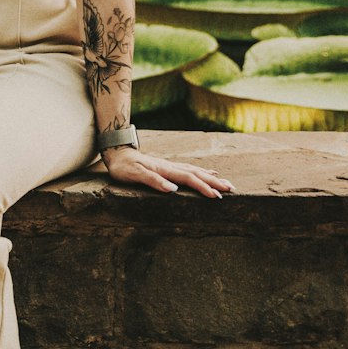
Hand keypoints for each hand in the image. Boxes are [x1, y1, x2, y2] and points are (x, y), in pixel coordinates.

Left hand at [102, 147, 233, 198]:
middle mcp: (170, 167)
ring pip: (196, 171)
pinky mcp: (168, 167)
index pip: (188, 178)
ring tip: (226, 183)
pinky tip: (209, 173)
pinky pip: (190, 170)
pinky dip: (202, 172)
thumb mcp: (134, 175)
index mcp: (164, 170)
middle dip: (214, 182)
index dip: (203, 187)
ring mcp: (170, 166)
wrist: (117, 152)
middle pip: (197, 173)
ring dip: (211, 177)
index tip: (216, 196)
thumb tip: (173, 190)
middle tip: (231, 189)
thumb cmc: (123, 167)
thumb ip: (153, 181)